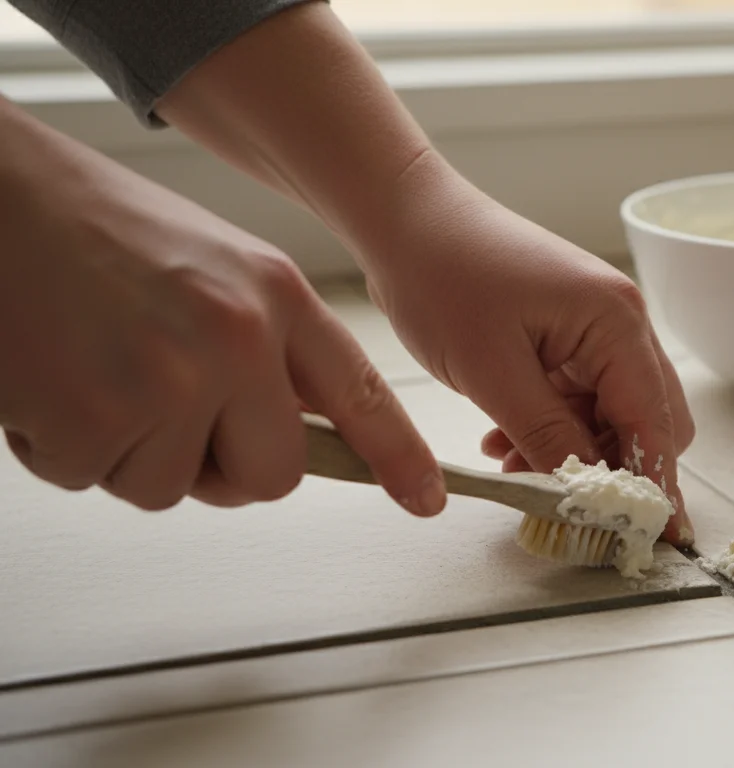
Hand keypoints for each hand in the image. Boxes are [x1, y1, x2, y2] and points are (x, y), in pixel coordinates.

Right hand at [0, 100, 444, 514]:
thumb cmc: (92, 228)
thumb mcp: (215, 268)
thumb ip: (267, 344)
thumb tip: (292, 429)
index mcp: (276, 295)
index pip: (358, 393)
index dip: (396, 454)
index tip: (424, 497)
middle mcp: (237, 338)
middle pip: (272, 474)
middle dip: (219, 465)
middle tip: (161, 407)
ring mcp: (168, 381)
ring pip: (172, 488)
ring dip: (127, 452)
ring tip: (93, 367)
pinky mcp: (92, 419)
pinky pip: (94, 481)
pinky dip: (62, 447)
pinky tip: (48, 378)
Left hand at [361, 154, 696, 544]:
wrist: (404, 221)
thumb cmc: (443, 276)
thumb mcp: (491, 371)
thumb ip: (548, 435)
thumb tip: (586, 493)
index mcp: (617, 322)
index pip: (655, 422)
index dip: (657, 484)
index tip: (659, 537)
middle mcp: (621, 323)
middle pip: (649, 420)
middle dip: (613, 469)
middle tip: (566, 505)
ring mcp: (596, 328)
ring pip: (611, 415)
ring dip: (575, 451)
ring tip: (515, 469)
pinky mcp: (568, 335)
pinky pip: (579, 398)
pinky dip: (553, 429)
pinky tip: (506, 441)